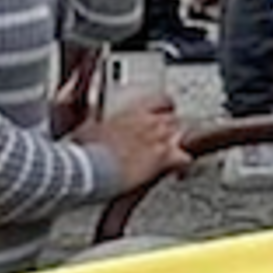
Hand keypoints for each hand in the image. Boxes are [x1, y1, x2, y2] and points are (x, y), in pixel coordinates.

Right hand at [72, 95, 187, 189]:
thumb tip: (89, 123)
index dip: (167, 108)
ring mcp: (159, 139)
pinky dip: (184, 165)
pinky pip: (185, 158)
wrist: (90, 166)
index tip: (166, 114)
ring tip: (171, 157)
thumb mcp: (87, 128)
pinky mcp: (163, 158)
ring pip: (182, 136)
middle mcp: (149, 122)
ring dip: (178, 146)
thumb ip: (94, 122)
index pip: (162, 101)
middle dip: (171, 131)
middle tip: (163, 143)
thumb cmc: (86, 149)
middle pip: (174, 120)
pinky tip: (179, 171)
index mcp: (133, 112)